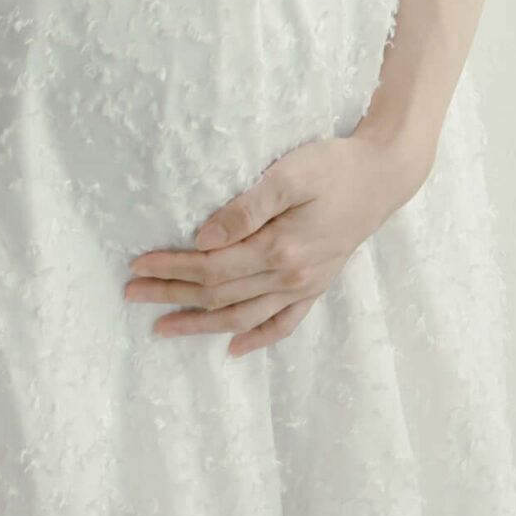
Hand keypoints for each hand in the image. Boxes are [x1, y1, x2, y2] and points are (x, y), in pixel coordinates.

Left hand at [125, 132, 422, 356]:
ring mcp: (306, 286)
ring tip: (163, 327)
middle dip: (173, 295)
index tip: (138, 265)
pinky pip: (285, 323)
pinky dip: (259, 338)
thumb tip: (203, 239)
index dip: (172, 268)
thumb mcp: (288, 175)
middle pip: (220, 294)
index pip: (212, 268)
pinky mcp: (317, 285)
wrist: (383, 176)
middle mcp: (292, 277)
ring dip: (201, 324)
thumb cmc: (332, 166)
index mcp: (281, 250)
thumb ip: (245, 209)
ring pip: (244, 316)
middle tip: (132, 294)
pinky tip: (235, 349)